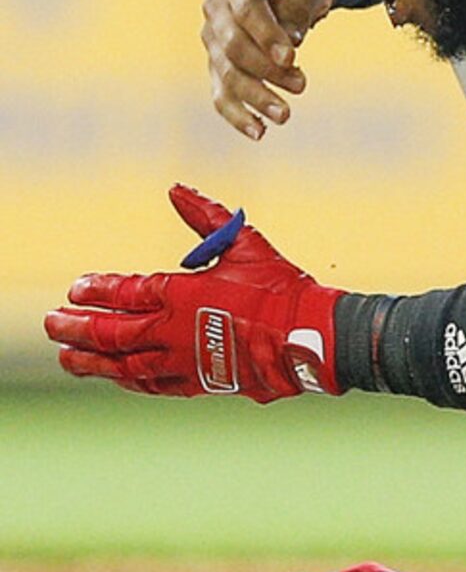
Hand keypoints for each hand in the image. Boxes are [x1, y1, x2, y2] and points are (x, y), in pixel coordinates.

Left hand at [44, 186, 342, 399]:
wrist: (308, 337)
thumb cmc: (279, 287)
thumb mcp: (245, 244)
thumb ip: (206, 216)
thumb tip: (176, 189)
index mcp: (183, 294)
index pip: (126, 292)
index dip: (97, 289)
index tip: (75, 288)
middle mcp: (173, 330)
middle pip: (111, 332)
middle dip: (77, 327)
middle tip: (52, 323)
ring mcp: (181, 361)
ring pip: (122, 364)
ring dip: (90, 360)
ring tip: (66, 357)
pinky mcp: (197, 382)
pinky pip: (149, 383)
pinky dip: (126, 379)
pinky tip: (114, 375)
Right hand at [201, 0, 332, 139]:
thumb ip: (300, 3)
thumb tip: (292, 41)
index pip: (247, 8)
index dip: (267, 33)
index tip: (292, 56)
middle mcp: (215, 6)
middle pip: (234, 45)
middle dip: (266, 69)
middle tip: (302, 85)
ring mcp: (211, 37)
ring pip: (226, 74)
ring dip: (255, 97)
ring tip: (284, 115)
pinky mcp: (216, 64)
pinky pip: (221, 94)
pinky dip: (238, 115)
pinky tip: (259, 132)